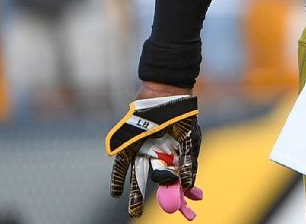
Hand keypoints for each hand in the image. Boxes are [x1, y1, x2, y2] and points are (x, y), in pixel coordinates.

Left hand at [106, 90, 203, 219]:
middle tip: (144, 215)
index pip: (175, 179)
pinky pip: (122, 165)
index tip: (182, 207)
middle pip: (154, 181)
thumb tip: (189, 185)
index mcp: (174, 154)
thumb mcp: (188, 140)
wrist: (166, 94)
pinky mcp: (129, 145)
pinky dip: (118, 179)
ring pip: (138, 177)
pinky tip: (116, 193)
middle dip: (150, 198)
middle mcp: (158, 155)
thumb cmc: (181, 116)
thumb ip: (188, 163)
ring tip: (133, 213)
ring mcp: (143, 150)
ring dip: (134, 195)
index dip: (177, 193)